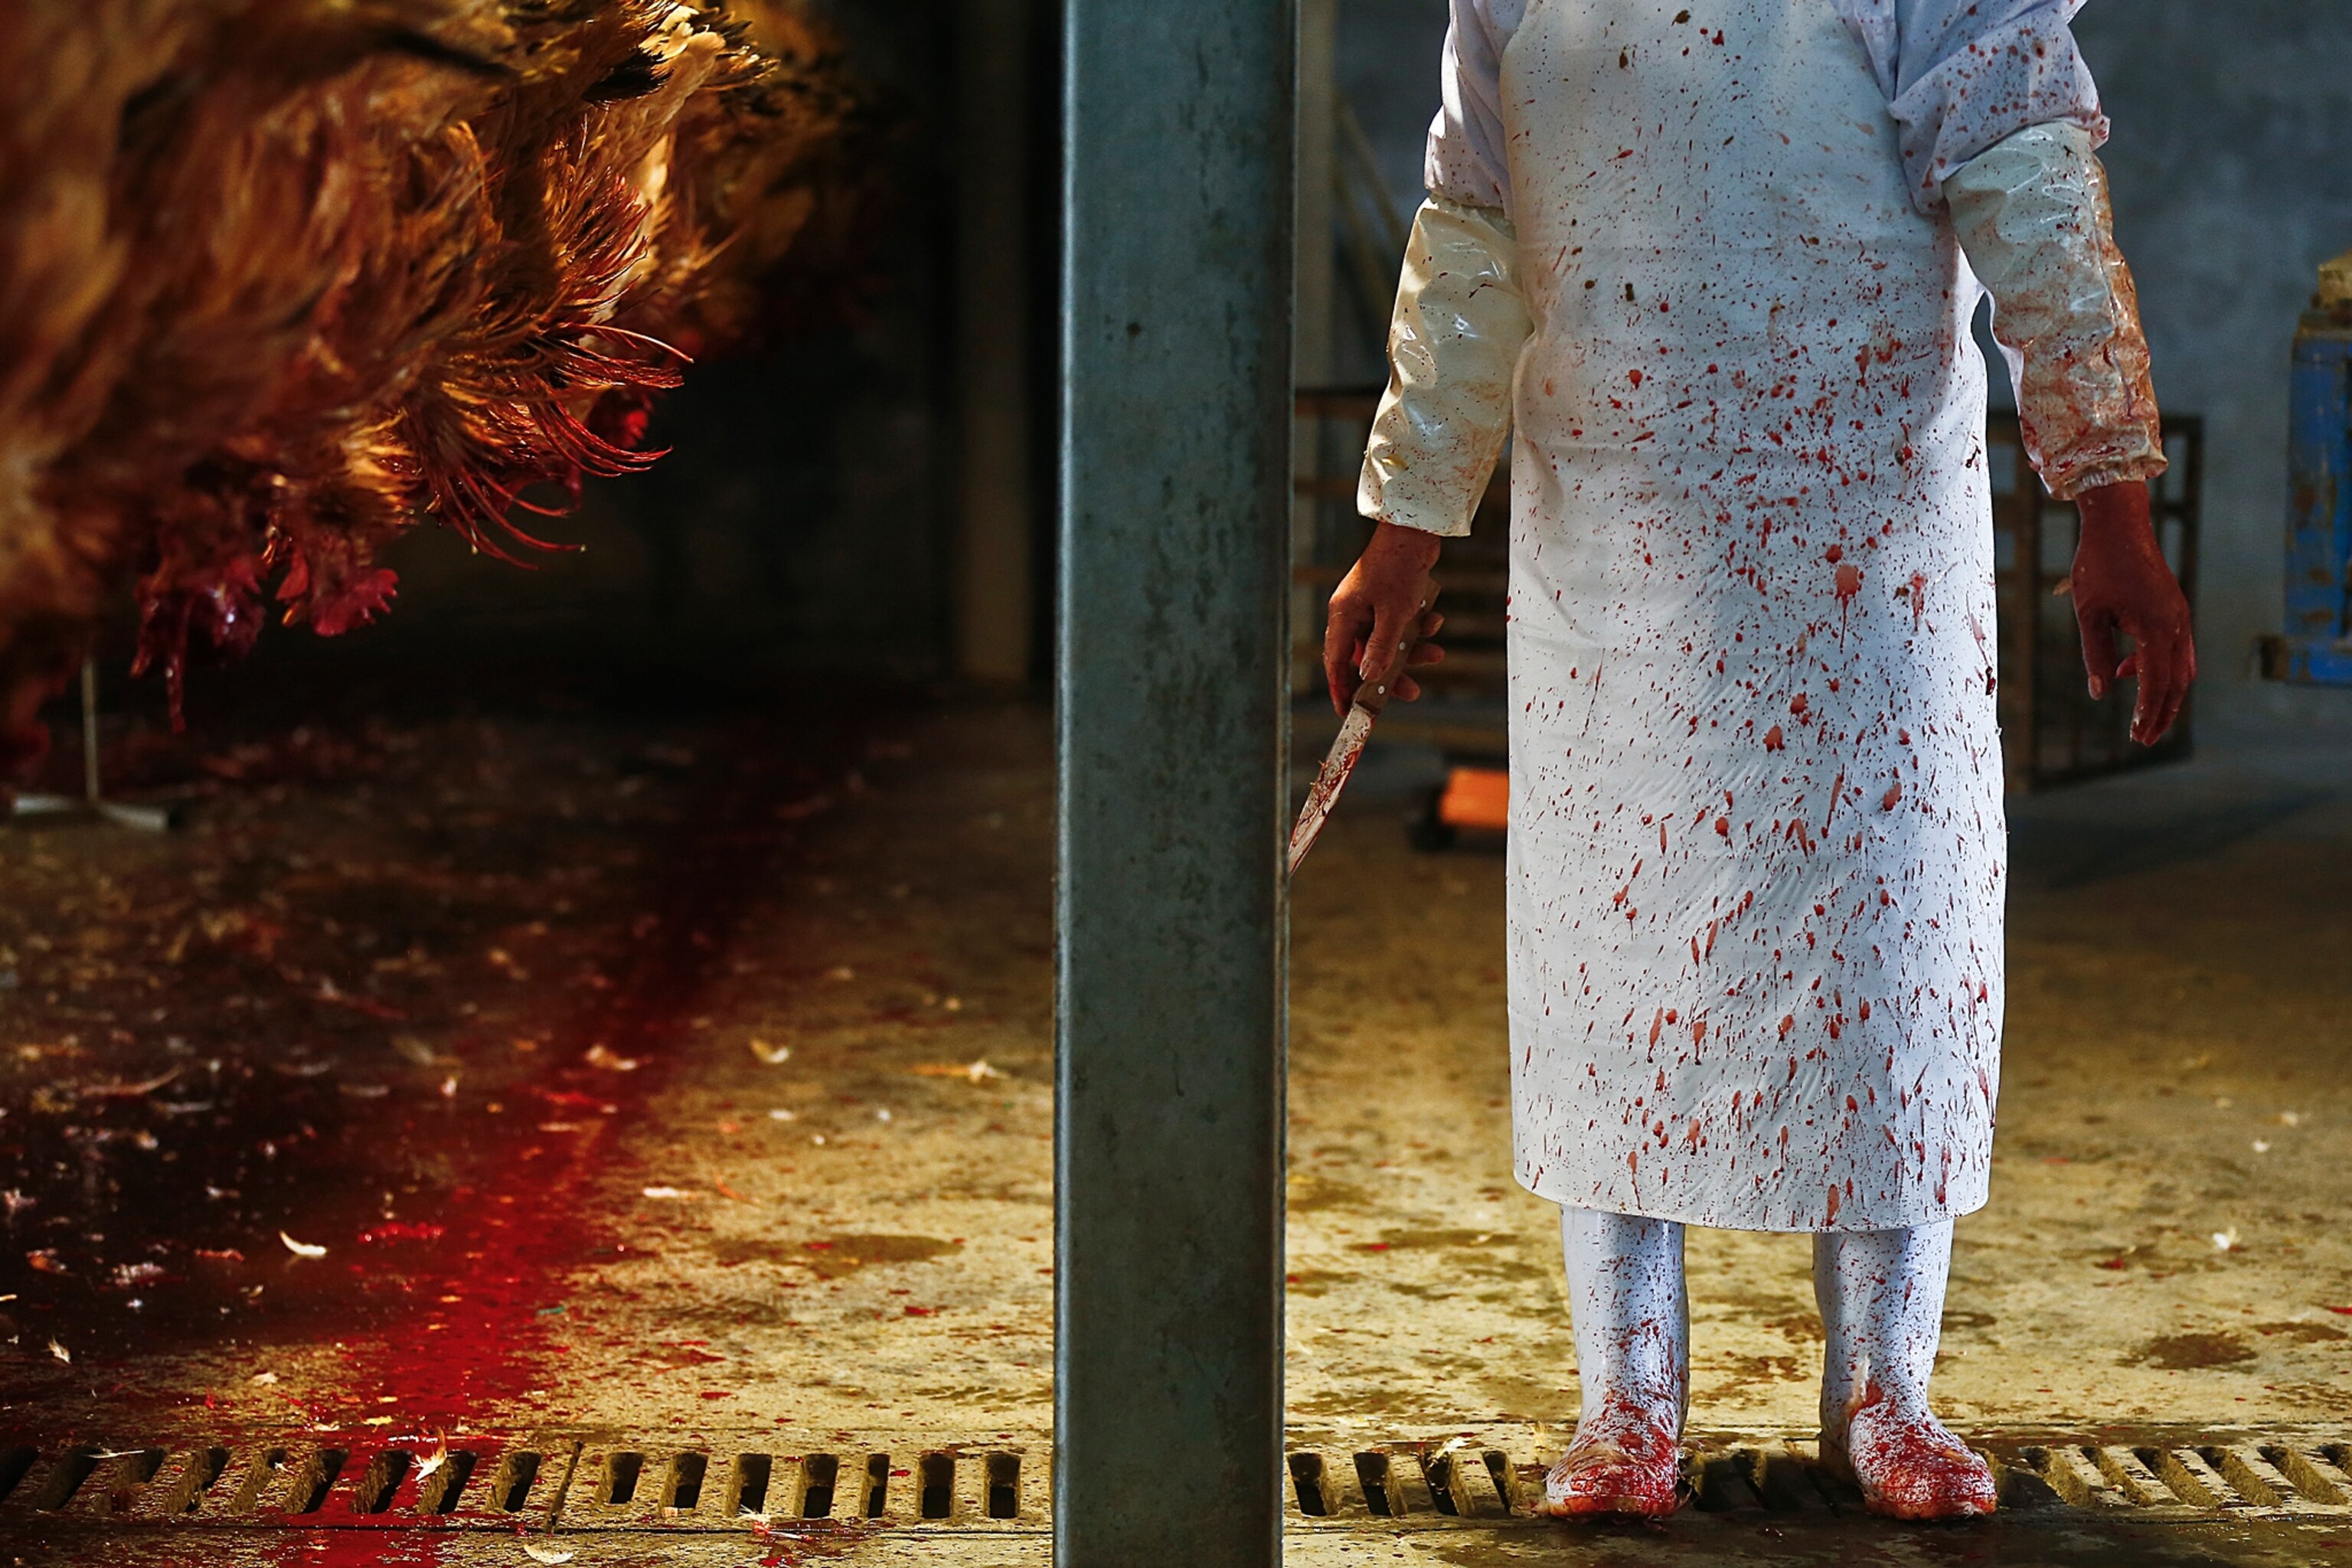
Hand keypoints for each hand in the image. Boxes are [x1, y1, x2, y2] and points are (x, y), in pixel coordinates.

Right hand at [1324, 522, 1445, 715]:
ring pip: (1389, 641)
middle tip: (1412, 692)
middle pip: (1367, 655)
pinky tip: (1436, 621)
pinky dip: (1418, 627)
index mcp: (1343, 615)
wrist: (1416, 531)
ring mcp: (1371, 605)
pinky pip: (1402, 624)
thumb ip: (1381, 649)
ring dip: (1413, 649)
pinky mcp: (1390, 598)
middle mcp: (1353, 612)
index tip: (1348, 713)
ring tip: (1437, 653)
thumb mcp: (1393, 615)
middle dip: (1392, 673)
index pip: (1336, 661)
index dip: (1340, 689)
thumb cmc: (1399, 569)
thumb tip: (1368, 678)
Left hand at [2070, 480, 2194, 744]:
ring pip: (2181, 667)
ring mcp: (2179, 616)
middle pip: (2177, 682)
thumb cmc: (2098, 567)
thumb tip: (2101, 693)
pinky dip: (2158, 668)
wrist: (2119, 527)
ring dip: (2163, 694)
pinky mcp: (2174, 610)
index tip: (2137, 736)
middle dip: (2162, 713)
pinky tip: (2128, 670)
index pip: (2157, 682)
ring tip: (2140, 717)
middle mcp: (2175, 624)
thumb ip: (2097, 655)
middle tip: (2143, 739)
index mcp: (2156, 627)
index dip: (2148, 712)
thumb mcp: (2089, 615)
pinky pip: (2175, 649)